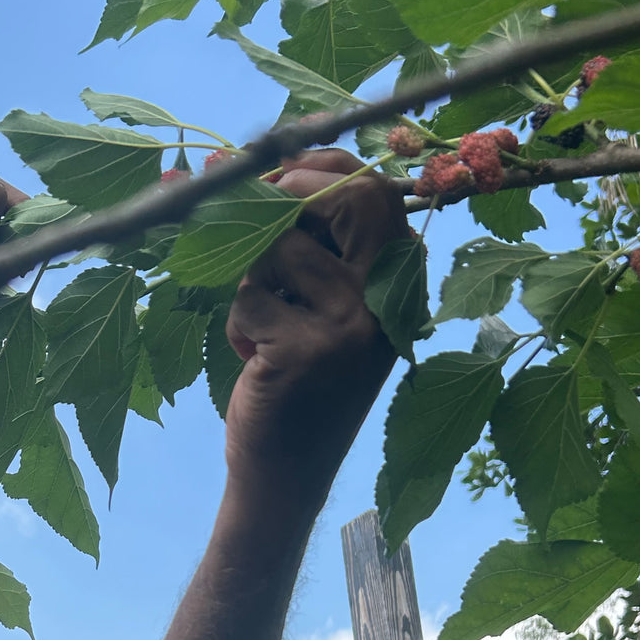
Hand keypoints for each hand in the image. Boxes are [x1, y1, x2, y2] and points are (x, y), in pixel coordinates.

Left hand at [224, 149, 408, 492]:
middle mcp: (388, 297)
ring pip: (280, 247)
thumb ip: (316, 249)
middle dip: (283, 195)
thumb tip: (254, 170)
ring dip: (251, 278)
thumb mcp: (325, 310)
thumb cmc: (299, 384)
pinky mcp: (307, 348)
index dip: (322, 167)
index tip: (274, 172)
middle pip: (346, 198)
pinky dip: (238, 322)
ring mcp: (352, 323)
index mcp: (401, 282)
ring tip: (261, 324)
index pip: (376, 190)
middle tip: (243, 215)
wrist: (288, 472)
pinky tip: (255, 356)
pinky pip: (251, 296)